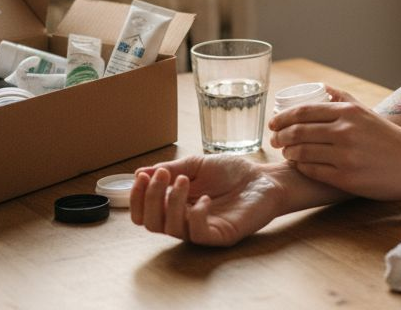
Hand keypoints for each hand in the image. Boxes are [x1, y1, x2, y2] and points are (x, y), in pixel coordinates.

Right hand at [130, 156, 285, 245]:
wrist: (263, 178)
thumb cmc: (232, 172)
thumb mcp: (196, 164)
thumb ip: (171, 169)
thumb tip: (140, 172)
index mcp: (175, 205)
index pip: (144, 213)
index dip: (137, 198)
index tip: (141, 177)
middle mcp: (183, 220)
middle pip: (150, 223)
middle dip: (151, 198)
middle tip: (163, 176)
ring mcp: (200, 230)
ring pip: (170, 228)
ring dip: (172, 202)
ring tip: (184, 180)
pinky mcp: (218, 236)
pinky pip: (197, 234)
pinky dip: (196, 215)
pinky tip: (206, 199)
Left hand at [268, 92, 400, 200]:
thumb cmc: (390, 138)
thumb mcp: (367, 113)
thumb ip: (343, 99)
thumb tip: (320, 87)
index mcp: (349, 113)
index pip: (304, 111)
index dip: (282, 118)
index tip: (273, 123)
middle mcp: (345, 132)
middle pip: (298, 132)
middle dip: (280, 136)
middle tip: (274, 139)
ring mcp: (345, 156)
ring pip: (302, 153)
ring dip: (288, 153)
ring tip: (285, 153)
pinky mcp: (346, 178)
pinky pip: (313, 171)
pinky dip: (301, 168)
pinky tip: (299, 166)